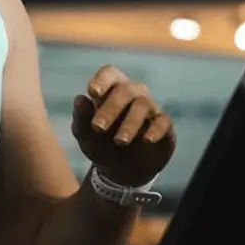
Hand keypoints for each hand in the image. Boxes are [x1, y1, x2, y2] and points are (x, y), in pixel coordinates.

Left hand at [72, 65, 175, 186]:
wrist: (121, 171)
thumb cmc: (100, 144)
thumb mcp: (85, 135)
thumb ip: (81, 117)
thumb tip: (80, 98)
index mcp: (110, 89)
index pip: (110, 73)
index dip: (102, 79)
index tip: (92, 92)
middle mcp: (132, 94)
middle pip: (125, 90)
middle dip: (111, 108)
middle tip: (98, 127)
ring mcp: (150, 108)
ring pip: (143, 105)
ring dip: (130, 123)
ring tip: (119, 141)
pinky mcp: (164, 126)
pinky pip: (163, 121)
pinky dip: (155, 129)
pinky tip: (146, 140)